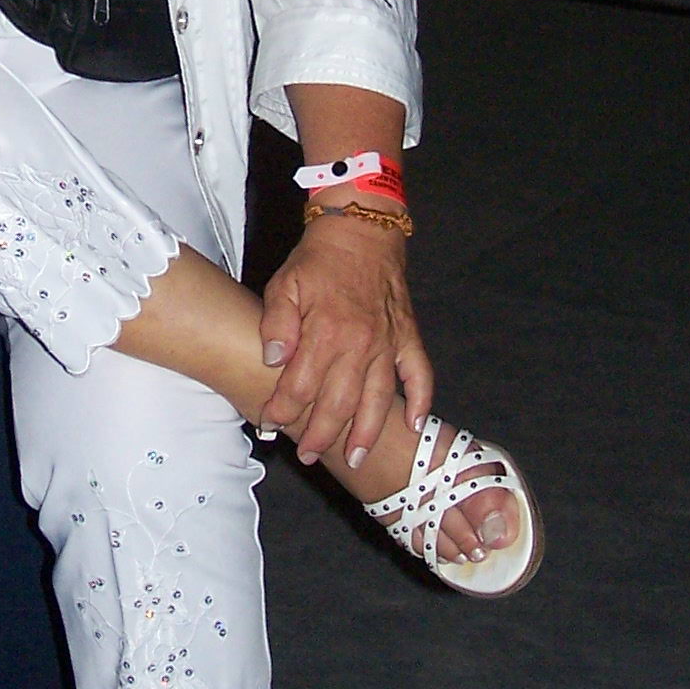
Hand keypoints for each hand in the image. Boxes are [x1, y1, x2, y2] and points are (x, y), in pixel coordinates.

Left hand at [256, 220, 431, 468]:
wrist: (362, 230)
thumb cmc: (319, 260)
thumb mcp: (284, 283)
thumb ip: (276, 323)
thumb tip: (272, 360)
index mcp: (325, 331)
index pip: (299, 385)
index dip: (282, 409)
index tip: (269, 422)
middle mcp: (359, 343)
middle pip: (339, 403)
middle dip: (320, 434)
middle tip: (307, 454)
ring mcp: (387, 342)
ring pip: (377, 399)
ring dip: (365, 433)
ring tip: (354, 458)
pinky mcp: (408, 336)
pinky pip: (419, 374)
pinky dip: (420, 400)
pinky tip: (413, 424)